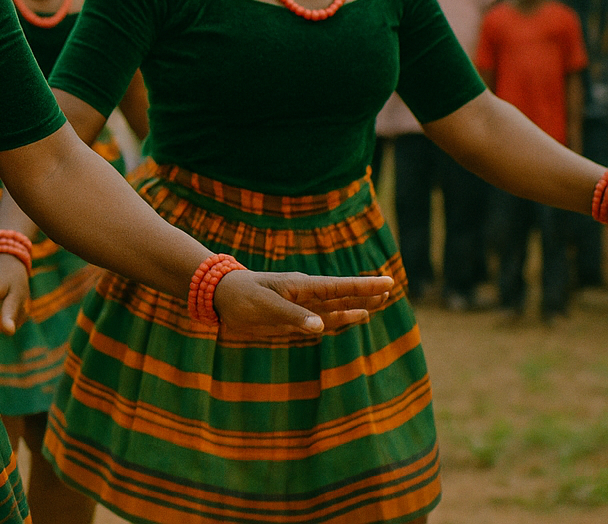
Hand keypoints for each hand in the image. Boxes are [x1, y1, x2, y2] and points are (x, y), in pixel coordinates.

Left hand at [212, 271, 395, 336]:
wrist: (218, 297)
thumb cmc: (240, 296)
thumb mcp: (264, 305)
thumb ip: (292, 316)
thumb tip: (321, 327)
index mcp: (300, 287)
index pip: (339, 287)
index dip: (364, 286)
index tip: (388, 282)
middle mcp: (304, 296)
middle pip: (341, 296)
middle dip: (365, 294)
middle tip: (390, 291)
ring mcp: (299, 307)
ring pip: (334, 308)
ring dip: (355, 307)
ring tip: (378, 305)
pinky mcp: (291, 319)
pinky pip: (321, 320)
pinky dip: (339, 319)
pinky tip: (352, 317)